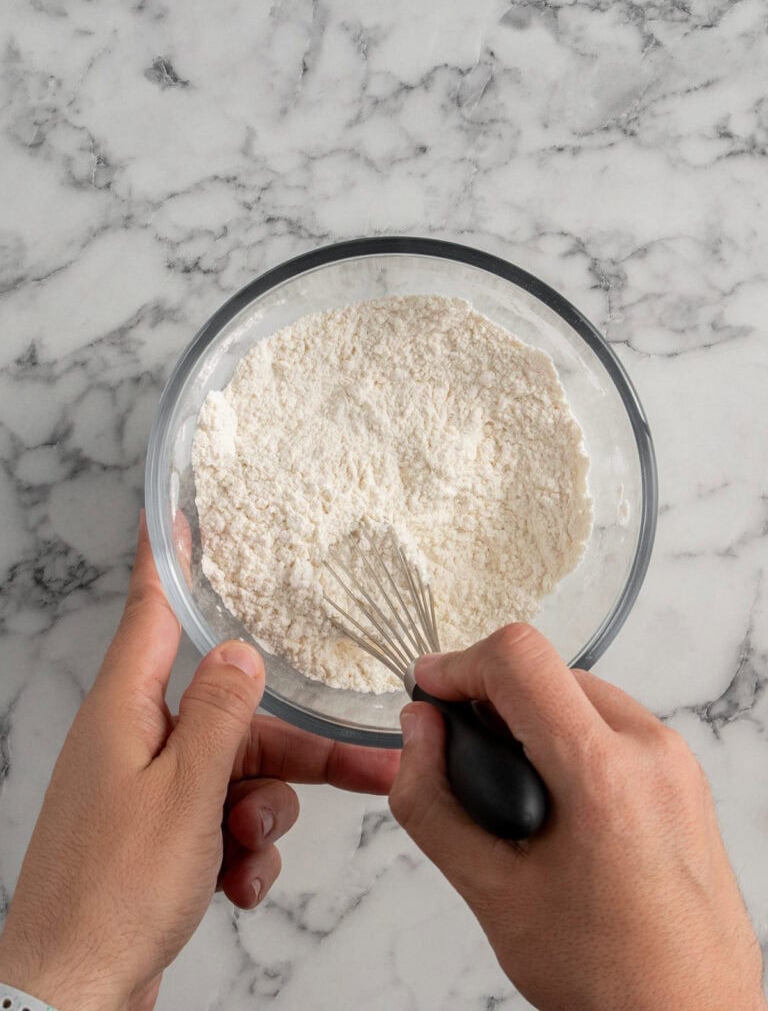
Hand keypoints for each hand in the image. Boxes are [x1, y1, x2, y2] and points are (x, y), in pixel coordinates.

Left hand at [0, 515, 397, 1010]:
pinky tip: (231, 884)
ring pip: (242, 772)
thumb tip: (238, 651)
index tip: (181, 514)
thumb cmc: (112, 895)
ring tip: (243, 855)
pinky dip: (241, 851)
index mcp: (128, 711)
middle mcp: (139, 741)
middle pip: (236, 715)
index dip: (171, 559)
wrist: (76, 995)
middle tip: (367, 767)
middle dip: (293, 751)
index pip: (153, 611)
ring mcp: (151, 790)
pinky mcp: (164, 834)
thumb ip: (220, 716)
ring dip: (261, 815)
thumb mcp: (185, 795)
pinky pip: (228, 819)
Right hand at [389, 624, 766, 1010]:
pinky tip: (553, 796)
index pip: (520, 659)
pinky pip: (610, 720)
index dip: (459, 663)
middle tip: (462, 750)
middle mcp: (651, 750)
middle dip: (490, 695)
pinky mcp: (683, 774)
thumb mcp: (490, 892)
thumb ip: (432, 801)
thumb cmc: (607, 977)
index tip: (431, 692)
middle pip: (548, 669)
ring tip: (509, 785)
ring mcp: (676, 760)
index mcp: (603, 774)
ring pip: (578, 689)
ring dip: (529, 714)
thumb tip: (418, 729)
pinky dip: (567, 735)